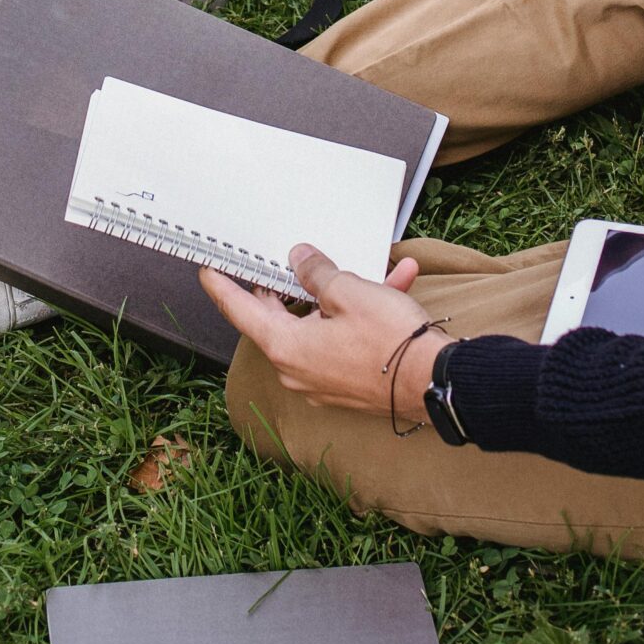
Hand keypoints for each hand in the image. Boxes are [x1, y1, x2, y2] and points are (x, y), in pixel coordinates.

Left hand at [199, 244, 440, 419]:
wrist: (436, 382)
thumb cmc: (390, 342)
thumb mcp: (348, 291)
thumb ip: (316, 273)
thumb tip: (300, 260)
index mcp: (287, 347)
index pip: (240, 311)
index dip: (222, 287)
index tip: (208, 270)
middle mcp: (297, 369)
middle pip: (277, 318)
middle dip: (282, 286)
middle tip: (275, 262)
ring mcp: (322, 380)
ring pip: (317, 325)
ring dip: (335, 295)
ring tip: (360, 266)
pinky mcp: (346, 383)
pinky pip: (342, 340)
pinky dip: (359, 314)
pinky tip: (392, 284)